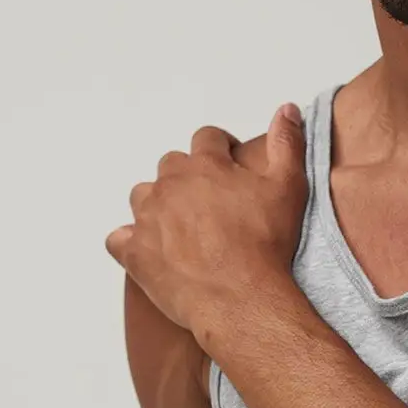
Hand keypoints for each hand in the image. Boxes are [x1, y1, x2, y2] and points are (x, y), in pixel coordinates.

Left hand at [105, 102, 308, 337]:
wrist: (241, 298)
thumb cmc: (266, 245)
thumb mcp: (288, 188)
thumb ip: (287, 143)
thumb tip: (286, 109)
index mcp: (206, 165)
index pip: (207, 139)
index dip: (219, 149)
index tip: (229, 164)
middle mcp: (171, 184)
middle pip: (171, 165)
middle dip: (188, 177)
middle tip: (210, 202)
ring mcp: (148, 218)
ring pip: (142, 196)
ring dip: (158, 204)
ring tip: (180, 225)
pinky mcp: (135, 252)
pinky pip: (118, 238)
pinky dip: (130, 241)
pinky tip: (148, 249)